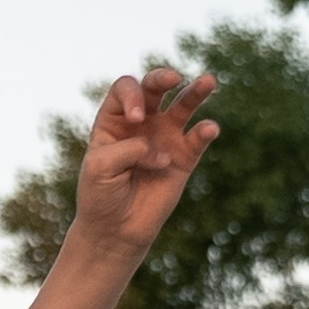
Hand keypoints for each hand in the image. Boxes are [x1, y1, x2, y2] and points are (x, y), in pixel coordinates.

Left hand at [74, 63, 218, 258]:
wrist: (115, 229)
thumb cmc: (100, 195)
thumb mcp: (100, 167)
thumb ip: (128, 149)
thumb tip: (163, 151)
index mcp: (115, 119)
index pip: (125, 90)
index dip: (132, 96)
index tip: (136, 118)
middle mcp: (142, 122)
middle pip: (154, 88)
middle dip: (162, 78)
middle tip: (172, 79)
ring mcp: (165, 138)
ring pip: (184, 106)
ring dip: (196, 92)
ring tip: (208, 81)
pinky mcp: (184, 158)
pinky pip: (198, 138)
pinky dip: (205, 131)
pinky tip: (208, 129)